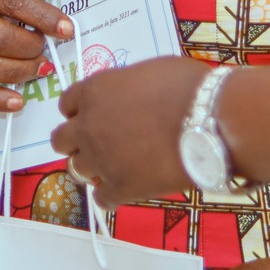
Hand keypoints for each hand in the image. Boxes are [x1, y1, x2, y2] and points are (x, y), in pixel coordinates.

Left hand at [53, 56, 207, 208]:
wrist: (209, 121)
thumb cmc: (187, 87)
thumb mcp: (148, 72)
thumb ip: (126, 87)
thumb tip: (131, 98)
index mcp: (94, 92)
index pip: (66, 104)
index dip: (79, 110)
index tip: (93, 115)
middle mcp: (88, 126)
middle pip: (61, 140)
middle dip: (76, 141)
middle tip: (99, 142)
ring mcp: (100, 160)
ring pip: (76, 169)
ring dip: (93, 167)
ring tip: (117, 165)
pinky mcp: (119, 189)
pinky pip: (101, 198)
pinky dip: (111, 194)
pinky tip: (127, 187)